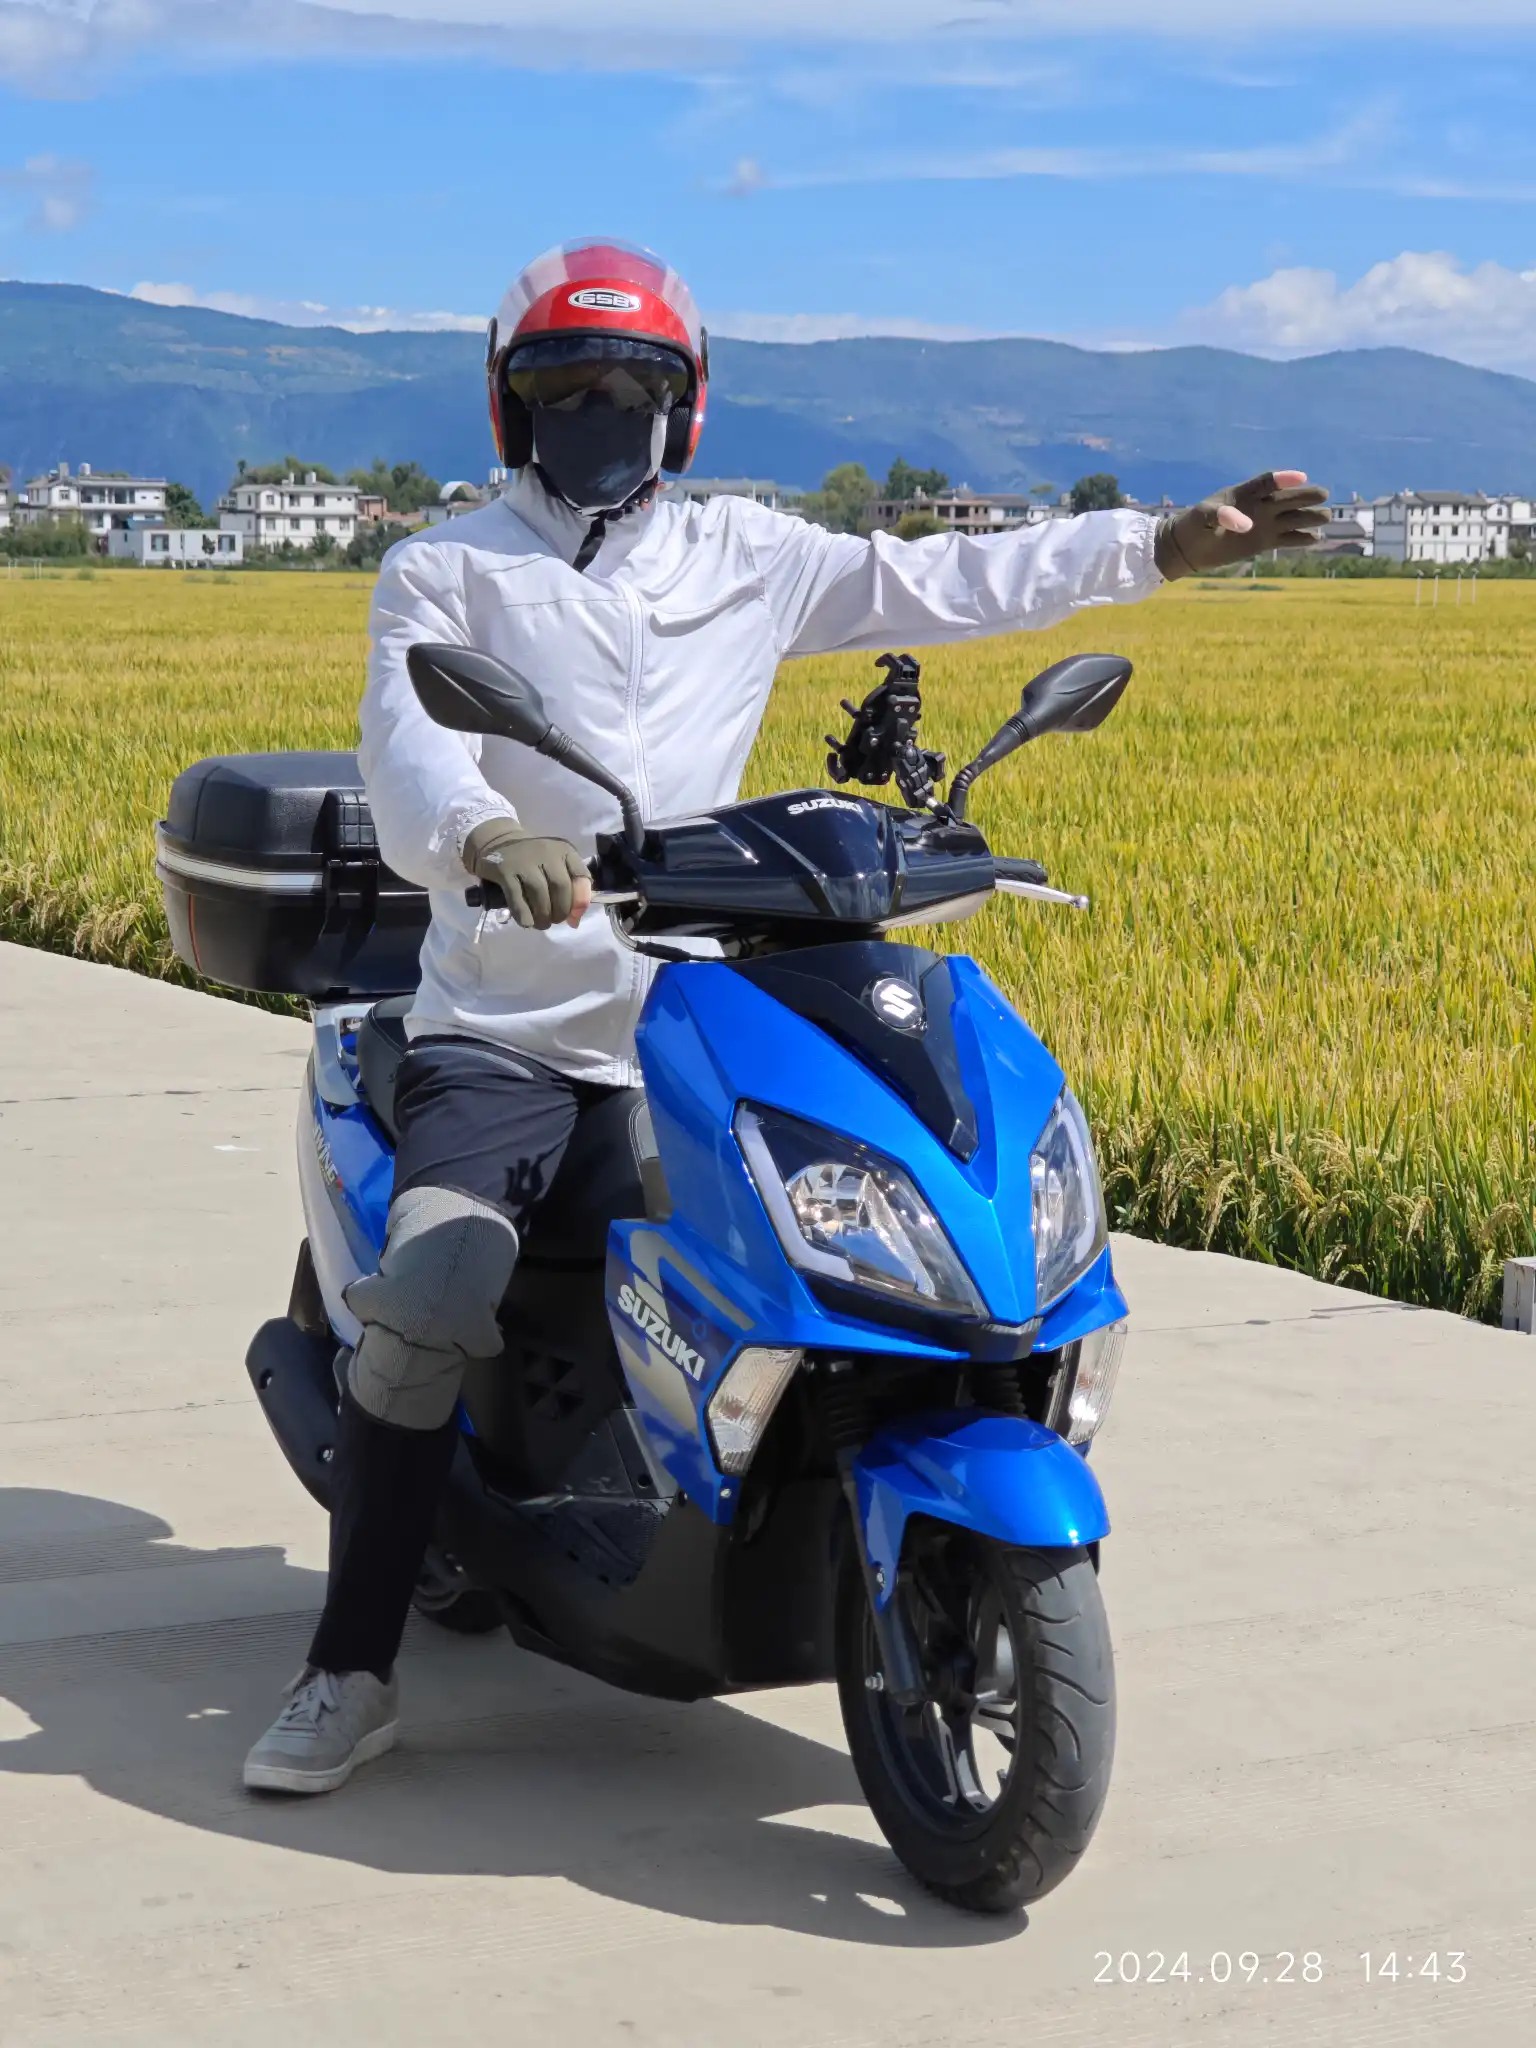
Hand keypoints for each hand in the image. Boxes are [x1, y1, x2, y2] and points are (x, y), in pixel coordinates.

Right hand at [462, 818, 591, 930]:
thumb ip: (570, 890)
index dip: (581, 900)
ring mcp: (524, 860)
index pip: (581, 876)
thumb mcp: (556, 866)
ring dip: (543, 916)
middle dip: (560, 911)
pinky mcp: (504, 870)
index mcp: (563, 850)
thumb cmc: (534, 860)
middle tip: (555, 921)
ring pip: (539, 894)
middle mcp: (546, 851)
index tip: (574, 917)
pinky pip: (517, 898)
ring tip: (542, 924)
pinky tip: (527, 922)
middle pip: (560, 887)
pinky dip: (524, 915)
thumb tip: (575, 921)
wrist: (499, 844)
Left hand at [1155, 470, 1329, 580]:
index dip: (1283, 478)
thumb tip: (1245, 524)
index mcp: (1243, 493)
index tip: (1301, 476)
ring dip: (1308, 517)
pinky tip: (1316, 538)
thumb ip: (1221, 515)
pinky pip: (1286, 538)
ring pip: (1292, 518)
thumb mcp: (1202, 517)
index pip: (1266, 482)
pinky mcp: (1263, 541)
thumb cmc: (1193, 525)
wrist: (1188, 547)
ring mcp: (1263, 524)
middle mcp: (1258, 506)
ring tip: (1326, 517)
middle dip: (1305, 496)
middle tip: (1324, 495)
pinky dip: (1300, 539)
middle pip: (1286, 498)